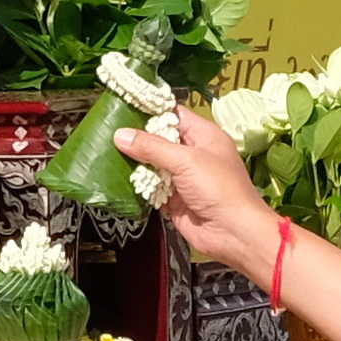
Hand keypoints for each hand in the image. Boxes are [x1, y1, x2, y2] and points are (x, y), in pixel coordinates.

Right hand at [112, 101, 279, 283]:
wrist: (233, 233)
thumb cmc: (219, 189)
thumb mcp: (186, 160)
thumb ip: (152, 147)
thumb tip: (121, 135)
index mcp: (204, 136)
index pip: (174, 116)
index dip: (152, 112)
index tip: (124, 107)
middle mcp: (193, 154)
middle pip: (160, 140)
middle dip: (137, 138)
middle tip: (109, 131)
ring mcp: (183, 178)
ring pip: (153, 165)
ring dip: (135, 163)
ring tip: (107, 153)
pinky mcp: (174, 200)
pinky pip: (152, 188)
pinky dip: (139, 186)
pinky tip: (118, 179)